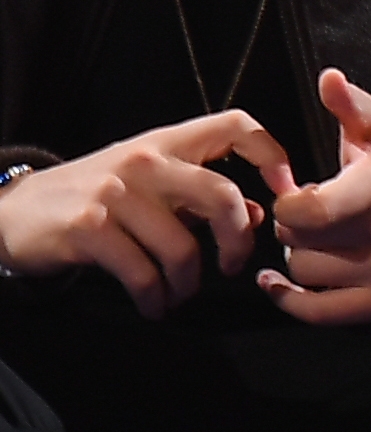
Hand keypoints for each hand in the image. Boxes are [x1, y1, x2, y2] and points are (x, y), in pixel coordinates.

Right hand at [0, 111, 290, 317]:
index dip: (273, 156)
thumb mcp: (148, 187)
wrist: (12, 213)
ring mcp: (115, 193)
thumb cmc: (93, 200)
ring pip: (184, 248)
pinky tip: (153, 306)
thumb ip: (200, 197)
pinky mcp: (90, 228)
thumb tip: (254, 213)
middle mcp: (144, 161)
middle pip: (222, 195)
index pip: (235, 125)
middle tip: (232, 268)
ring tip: (177, 295)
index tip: (282, 196)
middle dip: (239, 243)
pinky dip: (156, 299)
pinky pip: (144, 274)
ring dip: (188, 284)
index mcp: (165, 144)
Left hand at [260, 70, 370, 324]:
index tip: (297, 198)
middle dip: (293, 229)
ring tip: (318, 245)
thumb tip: (329, 78)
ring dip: (301, 259)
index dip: (288, 205)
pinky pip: (320, 312)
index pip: (307, 210)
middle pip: (299, 241)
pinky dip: (292, 301)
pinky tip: (281, 285)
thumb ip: (353, 107)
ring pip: (306, 273)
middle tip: (309, 221)